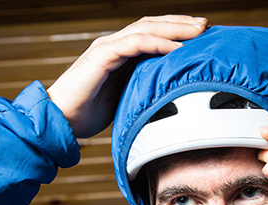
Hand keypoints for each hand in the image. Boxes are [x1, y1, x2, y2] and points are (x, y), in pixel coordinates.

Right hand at [47, 15, 207, 138]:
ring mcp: (107, 47)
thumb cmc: (90, 112)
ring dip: (174, 28)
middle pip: (152, 24)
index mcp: (120, 53)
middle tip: (206, 25)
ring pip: (146, 29)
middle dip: (181, 23)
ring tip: (198, 31)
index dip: (177, 31)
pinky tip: (177, 49)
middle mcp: (114, 44)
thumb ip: (143, 88)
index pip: (152, 33)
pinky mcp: (102, 56)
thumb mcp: (126, 98)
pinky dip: (158, 44)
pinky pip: (135, 44)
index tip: (202, 34)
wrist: (61, 119)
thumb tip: (171, 96)